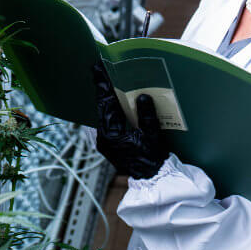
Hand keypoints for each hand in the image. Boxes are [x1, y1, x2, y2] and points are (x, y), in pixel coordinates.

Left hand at [91, 61, 167, 178]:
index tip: (98, 70)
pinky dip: (113, 108)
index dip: (102, 86)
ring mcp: (107, 140)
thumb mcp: (151, 137)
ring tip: (107, 80)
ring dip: (107, 97)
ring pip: (105, 113)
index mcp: (110, 136)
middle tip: (101, 70)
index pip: (105, 105)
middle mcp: (104, 138)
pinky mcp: (112, 142)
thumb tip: (142, 97)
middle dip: (103, 88)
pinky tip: (116, 98)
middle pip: (102, 107)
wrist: (152, 179)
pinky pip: (110, 120)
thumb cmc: (151, 161)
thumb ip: (147, 117)